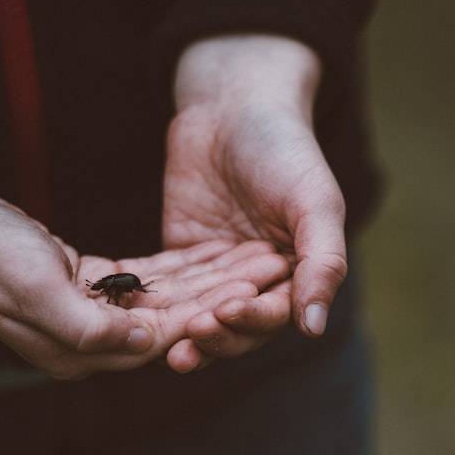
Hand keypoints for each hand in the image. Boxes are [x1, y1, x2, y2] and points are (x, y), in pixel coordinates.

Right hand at [0, 159, 289, 377]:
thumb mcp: (33, 289)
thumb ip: (91, 326)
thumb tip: (150, 345)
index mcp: (79, 352)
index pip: (163, 337)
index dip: (212, 312)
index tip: (256, 289)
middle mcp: (90, 341)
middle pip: (175, 320)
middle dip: (225, 295)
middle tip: (272, 268)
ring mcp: (91, 315)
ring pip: (168, 300)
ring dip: (213, 280)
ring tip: (258, 257)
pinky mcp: (89, 287)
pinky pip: (149, 282)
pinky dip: (183, 268)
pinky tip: (217, 252)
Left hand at [163, 35, 348, 365]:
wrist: (233, 105)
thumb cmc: (284, 148)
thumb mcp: (314, 201)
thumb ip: (322, 262)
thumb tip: (313, 326)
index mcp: (297, 275)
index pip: (276, 315)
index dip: (252, 320)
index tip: (226, 311)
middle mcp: (258, 281)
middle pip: (236, 328)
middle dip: (216, 337)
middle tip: (192, 336)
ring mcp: (215, 274)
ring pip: (198, 319)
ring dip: (183, 337)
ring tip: (164, 350)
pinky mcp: (179, 260)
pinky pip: (165, 291)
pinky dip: (152, 309)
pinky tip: (132, 319)